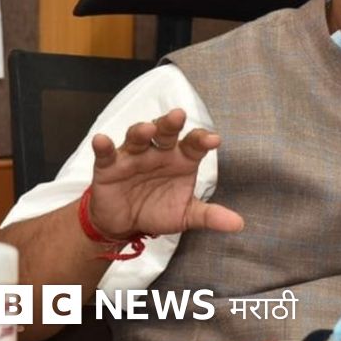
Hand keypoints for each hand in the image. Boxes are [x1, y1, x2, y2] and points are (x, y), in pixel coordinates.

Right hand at [87, 108, 243, 238]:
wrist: (125, 224)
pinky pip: (106, 154)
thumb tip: (239, 225)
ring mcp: (134, 156)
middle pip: (166, 133)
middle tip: (178, 116)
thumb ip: (210, 216)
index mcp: (182, 159)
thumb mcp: (186, 214)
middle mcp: (159, 152)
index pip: (194, 144)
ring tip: (148, 128)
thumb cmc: (158, 210)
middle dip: (171, 124)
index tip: (213, 140)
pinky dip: (103, 146)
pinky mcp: (109, 167)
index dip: (203, 140)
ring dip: (141, 131)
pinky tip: (102, 140)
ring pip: (137, 138)